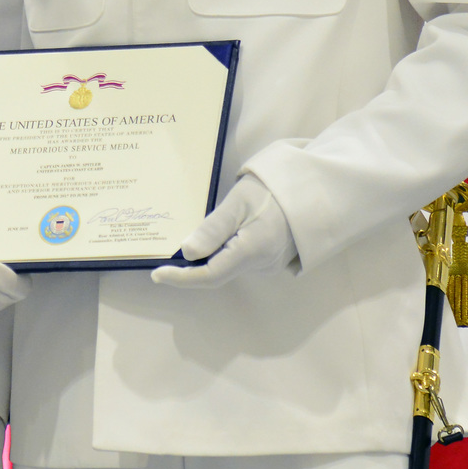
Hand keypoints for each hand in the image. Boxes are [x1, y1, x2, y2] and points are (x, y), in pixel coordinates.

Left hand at [151, 173, 296, 288]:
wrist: (310, 190)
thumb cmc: (272, 191)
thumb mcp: (238, 202)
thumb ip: (213, 229)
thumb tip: (187, 253)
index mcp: (252, 251)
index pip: (210, 275)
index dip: (181, 278)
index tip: (157, 274)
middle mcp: (261, 266)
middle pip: (216, 272)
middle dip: (192, 265)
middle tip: (169, 250)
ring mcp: (267, 266)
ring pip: (227, 266)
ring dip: (209, 255)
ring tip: (202, 232)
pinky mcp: (269, 261)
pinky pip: (238, 261)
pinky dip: (223, 252)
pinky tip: (222, 234)